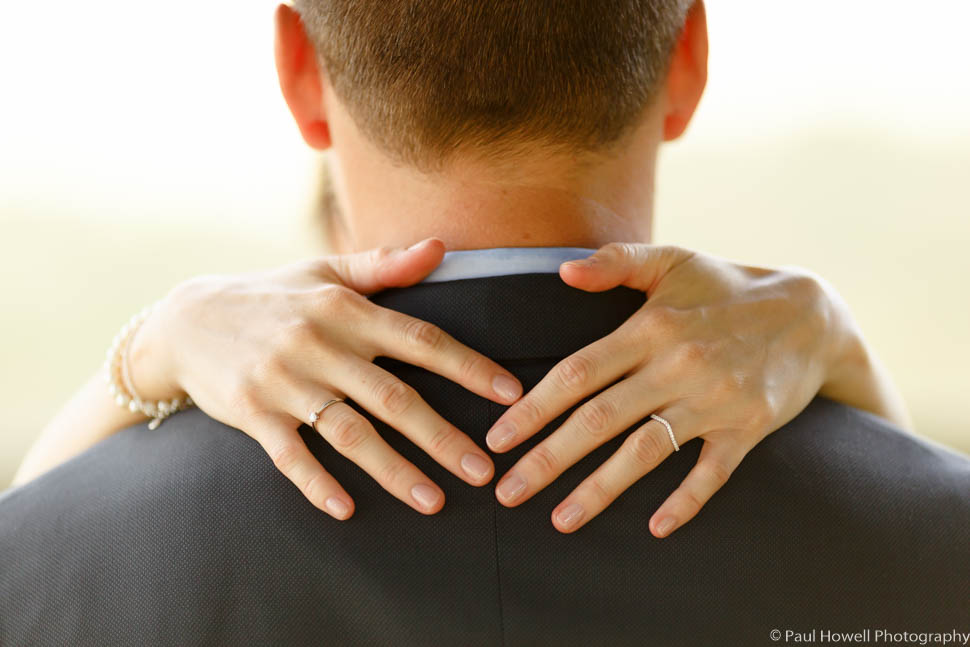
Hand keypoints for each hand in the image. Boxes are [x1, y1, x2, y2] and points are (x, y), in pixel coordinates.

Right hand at [129, 238, 522, 518]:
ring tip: (434, 501)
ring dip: (393, 470)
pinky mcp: (252, 413)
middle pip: (393, 396)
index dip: (469, 367)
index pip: (421, 339)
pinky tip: (347, 510)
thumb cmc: (273, 296)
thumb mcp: (326, 273)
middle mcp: (320, 344)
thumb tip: (441, 247)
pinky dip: (316, 483)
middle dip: (442, 436)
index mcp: (346, 310)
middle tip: (483, 471)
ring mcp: (284, 381)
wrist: (187, 319)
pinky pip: (289, 455)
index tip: (511, 394)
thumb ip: (385, 265)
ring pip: (349, 432)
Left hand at [485, 243, 851, 536]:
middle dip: (548, 460)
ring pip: (644, 453)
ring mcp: (714, 400)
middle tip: (507, 492)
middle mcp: (677, 365)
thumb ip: (615, 261)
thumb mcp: (672, 259)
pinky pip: (711, 473)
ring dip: (598, 490)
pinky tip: (655, 529)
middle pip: (599, 420)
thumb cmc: (726, 287)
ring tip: (559, 521)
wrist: (811, 313)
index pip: (578, 373)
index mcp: (650, 328)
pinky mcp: (748, 427)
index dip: (534, 408)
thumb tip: (562, 272)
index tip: (498, 438)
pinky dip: (685, 501)